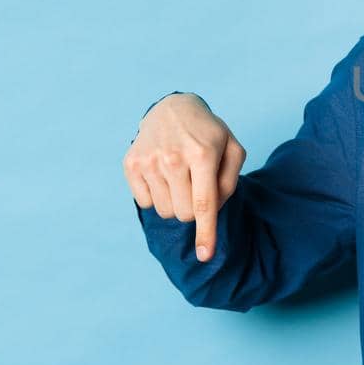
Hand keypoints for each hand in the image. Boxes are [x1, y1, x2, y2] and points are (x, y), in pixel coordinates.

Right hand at [123, 93, 245, 261]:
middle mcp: (173, 158)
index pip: (204, 205)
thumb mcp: (232, 149)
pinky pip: (145, 203)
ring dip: (175, 203)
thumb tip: (213, 211)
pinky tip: (163, 175)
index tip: (205, 256)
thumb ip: (230, 182)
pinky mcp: (131, 164)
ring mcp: (149, 161)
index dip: (206, 234)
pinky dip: (157, 196)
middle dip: (194, 210)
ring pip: (164, 212)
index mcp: (202, 154)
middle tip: (196, 187)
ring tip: (180, 178)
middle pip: (184, 214)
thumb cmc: (208, 134)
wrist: (173, 108)